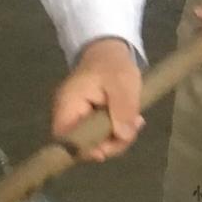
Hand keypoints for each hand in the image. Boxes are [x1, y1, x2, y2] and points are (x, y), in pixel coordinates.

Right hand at [53, 37, 142, 159]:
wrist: (109, 50)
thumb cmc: (113, 64)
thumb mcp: (122, 82)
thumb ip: (123, 109)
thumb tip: (122, 135)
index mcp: (68, 104)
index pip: (65, 139)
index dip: (84, 150)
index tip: (107, 149)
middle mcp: (68, 115)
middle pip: (82, 145)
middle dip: (110, 143)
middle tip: (133, 130)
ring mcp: (78, 118)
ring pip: (95, 142)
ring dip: (118, 138)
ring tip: (136, 121)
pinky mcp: (89, 119)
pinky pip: (100, 134)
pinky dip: (117, 131)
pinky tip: (131, 120)